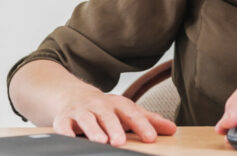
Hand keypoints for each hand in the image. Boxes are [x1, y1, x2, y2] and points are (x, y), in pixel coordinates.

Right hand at [52, 88, 175, 145]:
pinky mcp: (63, 119)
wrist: (72, 94)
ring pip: (86, 119)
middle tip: (120, 142)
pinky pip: (63, 126)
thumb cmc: (104, 108)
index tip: (151, 138)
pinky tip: (70, 141)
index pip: (132, 114)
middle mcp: (99, 106)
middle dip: (114, 128)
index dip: (142, 125)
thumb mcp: (126, 111)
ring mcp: (80, 111)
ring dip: (92, 130)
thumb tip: (173, 129)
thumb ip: (148, 120)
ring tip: (100, 142)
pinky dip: (65, 133)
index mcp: (117, 105)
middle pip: (107, 115)